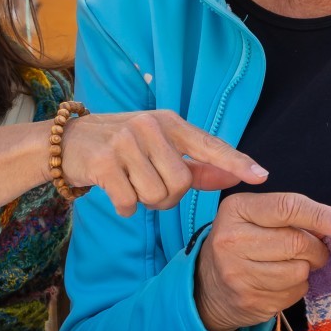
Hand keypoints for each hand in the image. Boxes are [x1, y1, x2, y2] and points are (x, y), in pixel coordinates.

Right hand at [58, 110, 266, 216]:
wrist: (69, 142)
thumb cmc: (123, 146)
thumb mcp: (159, 146)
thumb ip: (196, 164)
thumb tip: (234, 175)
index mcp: (170, 123)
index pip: (210, 145)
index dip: (236, 162)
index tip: (262, 175)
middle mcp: (150, 127)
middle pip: (181, 183)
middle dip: (169, 197)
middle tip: (151, 188)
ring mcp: (126, 142)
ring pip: (156, 195)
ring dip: (145, 202)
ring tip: (132, 186)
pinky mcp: (104, 162)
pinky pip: (129, 202)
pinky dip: (125, 207)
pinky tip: (115, 193)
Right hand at [196, 191, 330, 330]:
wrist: (209, 286)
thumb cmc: (242, 242)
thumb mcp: (254, 216)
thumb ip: (290, 213)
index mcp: (236, 210)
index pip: (286, 208)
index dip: (320, 215)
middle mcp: (232, 240)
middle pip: (297, 242)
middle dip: (317, 247)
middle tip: (317, 249)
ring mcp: (239, 275)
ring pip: (299, 270)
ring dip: (307, 268)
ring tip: (295, 264)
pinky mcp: (251, 301)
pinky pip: (295, 292)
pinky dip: (298, 286)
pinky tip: (283, 281)